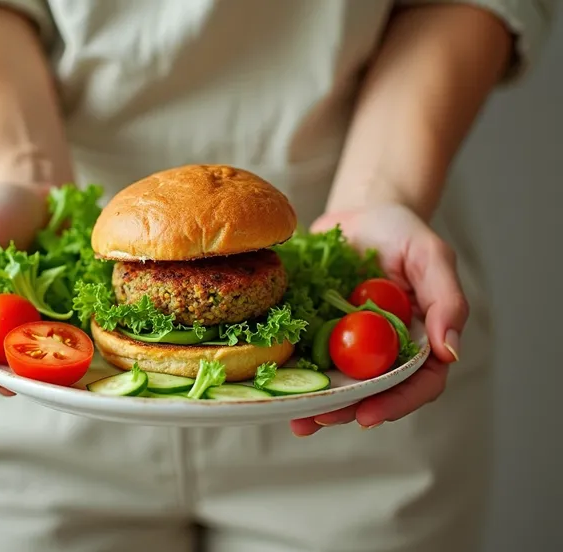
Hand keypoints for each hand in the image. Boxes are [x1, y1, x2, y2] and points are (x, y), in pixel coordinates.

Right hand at [0, 182, 49, 394]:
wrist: (43, 192)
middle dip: (0, 380)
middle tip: (18, 387)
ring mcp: (24, 319)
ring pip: (22, 358)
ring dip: (32, 373)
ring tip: (45, 380)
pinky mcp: (58, 313)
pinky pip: (59, 340)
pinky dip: (62, 351)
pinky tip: (72, 355)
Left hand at [290, 204, 468, 435]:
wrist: (360, 214)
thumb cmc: (401, 232)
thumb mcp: (431, 256)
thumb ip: (446, 300)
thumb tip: (452, 353)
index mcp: (420, 339)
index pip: (418, 383)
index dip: (397, 403)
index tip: (370, 414)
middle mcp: (386, 350)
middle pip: (373, 392)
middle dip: (348, 410)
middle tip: (323, 418)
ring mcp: (350, 345)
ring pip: (339, 385)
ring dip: (319, 406)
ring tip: (298, 419)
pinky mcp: (318, 333)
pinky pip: (308, 361)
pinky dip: (295, 379)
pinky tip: (278, 395)